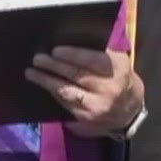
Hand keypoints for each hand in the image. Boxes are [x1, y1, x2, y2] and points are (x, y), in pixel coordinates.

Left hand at [26, 47, 143, 137]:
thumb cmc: (118, 77)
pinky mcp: (87, 120)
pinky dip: (53, 93)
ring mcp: (98, 107)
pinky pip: (65, 105)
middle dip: (54, 66)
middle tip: (37, 59)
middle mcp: (110, 89)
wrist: (129, 110)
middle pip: (77, 75)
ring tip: (31, 72)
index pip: (93, 60)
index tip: (55, 50)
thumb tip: (68, 40)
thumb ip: (99, 51)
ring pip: (67, 92)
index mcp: (119, 69)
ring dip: (47, 81)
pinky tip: (43, 85)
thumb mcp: (117, 62)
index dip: (73, 55)